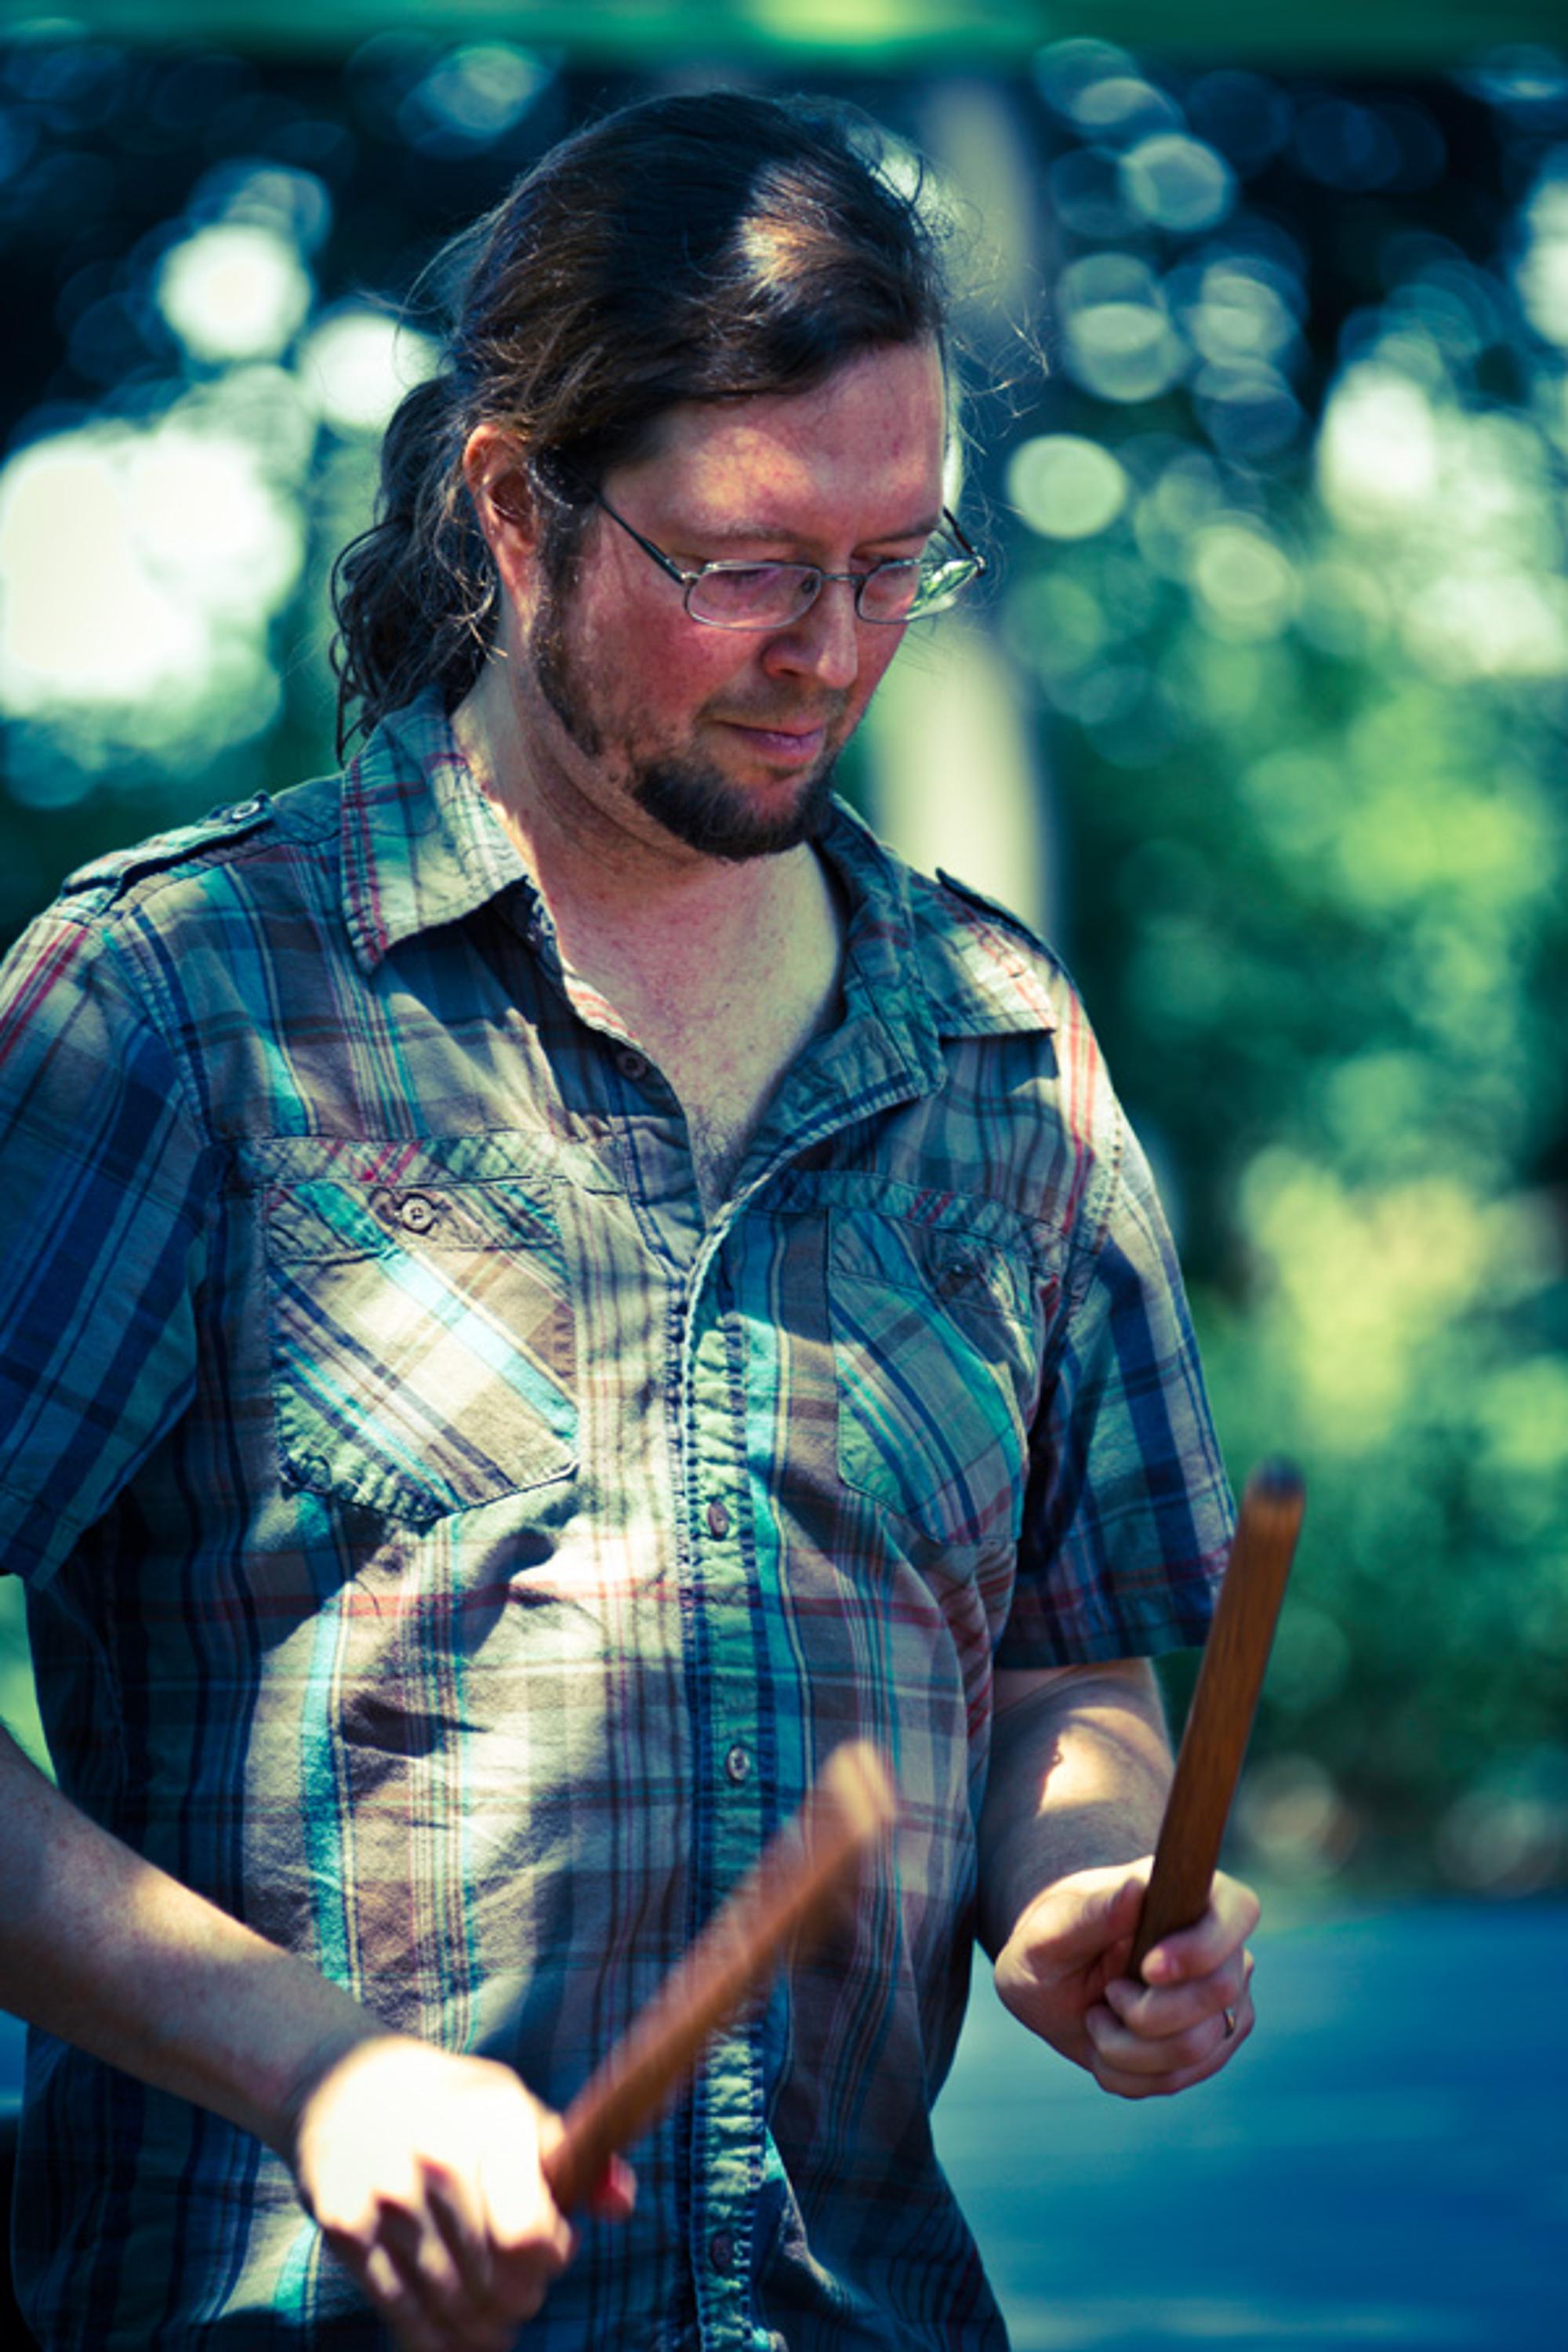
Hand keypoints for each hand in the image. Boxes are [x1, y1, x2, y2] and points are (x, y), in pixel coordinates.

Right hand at [288, 2034, 634, 2350]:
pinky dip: (433, 2341)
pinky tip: (454, 2344)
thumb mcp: (514, 2110)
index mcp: (491, 2124)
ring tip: (496, 2329)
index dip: (550, 2257)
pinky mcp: (346, 2228)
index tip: (552, 2252)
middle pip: (494, 2280)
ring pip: (451, 2305)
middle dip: (519, 2299)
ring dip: (482, 2329)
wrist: (348, 2085)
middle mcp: (437, 2158)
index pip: (529, 2236)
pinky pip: (400, 2311)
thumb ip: (573, 2159)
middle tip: (523, 2297)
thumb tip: (622, 2204)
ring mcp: (386, 2196)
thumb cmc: (453, 2107)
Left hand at [993, 1859, 1258, 2099]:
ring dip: (1126, 2048)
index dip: (1202, 1946)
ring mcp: (1226, 2002)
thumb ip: (1093, 1912)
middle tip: (1106, 1994)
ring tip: (1097, 2020)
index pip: (1238, 1911)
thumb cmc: (1053, 1942)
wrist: (1054, 1986)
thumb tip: (1136, 1890)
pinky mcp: (1212, 2047)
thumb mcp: (1053, 1928)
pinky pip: (1177, 2080)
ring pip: (1196, 2048)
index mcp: (1190, 1894)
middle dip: (1145, 2011)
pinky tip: (1106, 2046)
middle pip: (1218, 1992)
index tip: (1148, 1967)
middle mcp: (1223, 1948)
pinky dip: (1126, 2073)